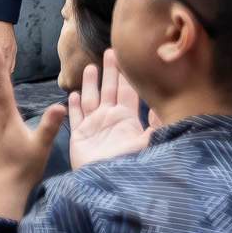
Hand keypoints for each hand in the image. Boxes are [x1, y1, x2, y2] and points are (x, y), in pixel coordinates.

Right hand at [67, 54, 156, 168]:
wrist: (106, 181)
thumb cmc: (128, 163)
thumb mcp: (147, 143)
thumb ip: (154, 124)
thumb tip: (160, 104)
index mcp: (127, 118)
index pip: (127, 92)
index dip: (127, 76)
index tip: (128, 59)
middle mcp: (110, 118)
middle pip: (109, 89)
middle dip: (110, 71)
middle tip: (109, 51)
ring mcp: (94, 126)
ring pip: (91, 98)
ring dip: (90, 83)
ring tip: (89, 67)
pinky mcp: (79, 134)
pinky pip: (75, 115)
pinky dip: (73, 104)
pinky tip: (72, 94)